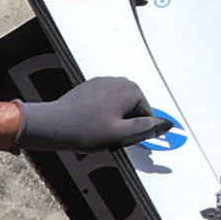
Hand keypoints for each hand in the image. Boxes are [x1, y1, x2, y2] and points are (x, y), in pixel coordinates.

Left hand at [18, 77, 174, 155]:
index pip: (145, 114)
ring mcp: (103, 82)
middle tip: (107, 136)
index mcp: (131, 90)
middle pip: (132, 107)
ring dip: (113, 117)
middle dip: (124, 122)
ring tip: (96, 130)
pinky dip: (101, 111)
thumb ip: (147, 127)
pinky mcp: (90, 86)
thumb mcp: (121, 134)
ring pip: (118, 104)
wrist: (53, 125)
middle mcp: (119, 81)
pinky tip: (89, 122)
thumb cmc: (86, 130)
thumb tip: (167, 124)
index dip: (134, 130)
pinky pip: (104, 100)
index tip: (119, 138)